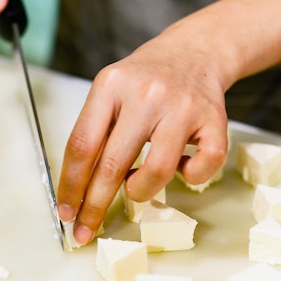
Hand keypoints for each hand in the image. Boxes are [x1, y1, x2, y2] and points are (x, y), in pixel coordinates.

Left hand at [57, 21, 228, 244]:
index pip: (82, 145)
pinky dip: (189, 178)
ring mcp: (182, 107)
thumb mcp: (110, 90)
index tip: (66, 211)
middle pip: (113, 164)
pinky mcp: (214, 120)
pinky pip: (201, 169)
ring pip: (157, 172)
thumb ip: (96, 130)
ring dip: (141, 191)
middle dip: (95, 206)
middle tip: (87, 230)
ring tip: (137, 185)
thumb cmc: (145, 79)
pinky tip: (181, 167)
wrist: (194, 51)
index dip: (71, 185)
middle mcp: (146, 95)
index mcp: (111, 85)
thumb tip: (78, 189)